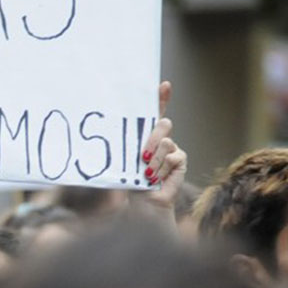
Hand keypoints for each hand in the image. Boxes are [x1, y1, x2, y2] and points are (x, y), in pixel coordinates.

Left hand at [130, 81, 187, 221]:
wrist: (142, 201)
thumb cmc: (129, 180)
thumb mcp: (123, 160)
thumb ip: (124, 146)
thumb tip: (106, 132)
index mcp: (144, 135)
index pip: (154, 112)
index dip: (161, 98)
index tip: (164, 85)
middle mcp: (160, 139)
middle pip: (163, 124)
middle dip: (153, 138)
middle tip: (143, 156)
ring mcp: (172, 149)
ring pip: (167, 142)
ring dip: (154, 160)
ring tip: (146, 173)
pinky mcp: (180, 160)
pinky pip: (174, 157)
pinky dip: (162, 169)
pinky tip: (156, 178)